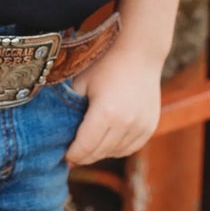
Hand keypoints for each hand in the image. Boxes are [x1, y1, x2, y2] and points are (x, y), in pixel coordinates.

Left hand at [63, 39, 162, 165]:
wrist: (140, 54)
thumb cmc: (106, 65)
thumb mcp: (81, 82)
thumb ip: (70, 107)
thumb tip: (59, 129)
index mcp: (105, 114)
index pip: (85, 147)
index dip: (73, 155)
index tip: (65, 155)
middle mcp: (125, 124)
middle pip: (99, 153)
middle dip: (84, 156)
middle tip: (74, 153)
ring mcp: (140, 127)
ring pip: (115, 153)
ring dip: (101, 152)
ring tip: (90, 145)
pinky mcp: (150, 127)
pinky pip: (130, 148)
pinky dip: (117, 148)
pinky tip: (108, 140)